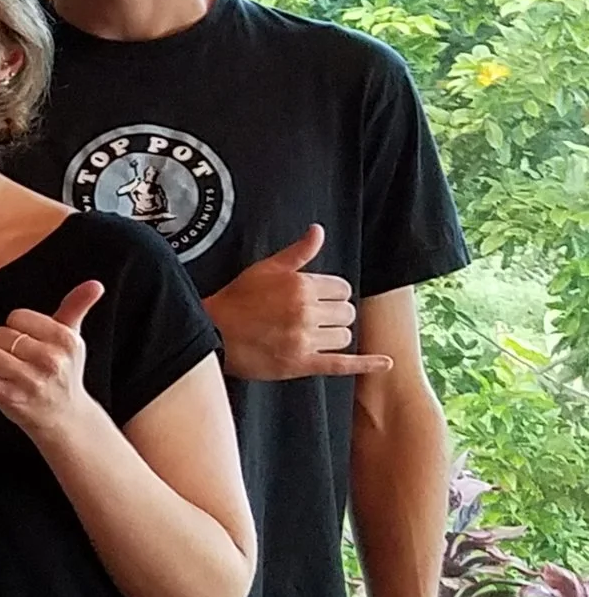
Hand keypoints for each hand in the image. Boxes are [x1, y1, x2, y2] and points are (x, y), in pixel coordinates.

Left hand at [0, 281, 108, 440]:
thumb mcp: (73, 339)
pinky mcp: (5, 397)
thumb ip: (76, 308)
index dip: (18, 327)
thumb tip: (95, 283)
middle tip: (23, 362)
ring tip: (12, 373)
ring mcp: (27, 382)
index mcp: (65, 341)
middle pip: (1, 334)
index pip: (18, 316)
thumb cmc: (64, 372)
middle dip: (5, 344)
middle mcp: (49, 361)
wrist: (64, 418)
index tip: (30, 341)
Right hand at [202, 224, 393, 380]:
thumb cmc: (237, 299)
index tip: (316, 298)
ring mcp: (304, 340)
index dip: (332, 293)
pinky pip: (342, 364)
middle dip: (333, 313)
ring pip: (344, 336)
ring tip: (311, 334)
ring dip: (334, 335)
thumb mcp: (265, 268)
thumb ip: (298, 252)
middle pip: (346, 312)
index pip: (342, 288)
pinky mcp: (301, 364)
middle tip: (310, 316)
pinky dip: (366, 364)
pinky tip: (385, 363)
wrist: (212, 331)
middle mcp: (305, 312)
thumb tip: (318, 231)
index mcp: (300, 286)